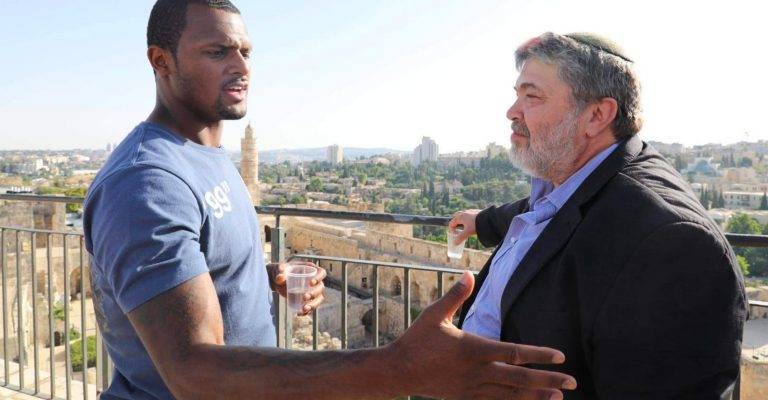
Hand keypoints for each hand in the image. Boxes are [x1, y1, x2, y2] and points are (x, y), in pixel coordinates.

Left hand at [267, 261, 326, 315]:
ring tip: (304, 308)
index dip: (319, 278)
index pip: (321, 273)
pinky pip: (311, 306)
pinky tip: (299, 313)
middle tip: (305, 296)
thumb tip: (280, 277)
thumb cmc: (279, 271)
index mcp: (310, 270)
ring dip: (314, 304)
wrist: (276, 281)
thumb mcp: (278, 269)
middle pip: (321, 288)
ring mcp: (312, 291)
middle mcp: (314, 281)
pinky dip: (307, 311)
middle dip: (314, 293)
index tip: (311, 283)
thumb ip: (279, 271)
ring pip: (319, 299)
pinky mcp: (307, 300)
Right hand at [388, 271, 575, 399]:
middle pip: (520, 379)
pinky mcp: (466, 398)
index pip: (515, 353)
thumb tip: (468, 274)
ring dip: (536, 396)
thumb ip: (455, 295)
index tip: (560, 356)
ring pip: (511, 395)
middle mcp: (478, 371)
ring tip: (558, 397)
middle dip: (548, 380)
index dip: (539, 355)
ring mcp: (473, 388)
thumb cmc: (417, 340)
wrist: (399, 371)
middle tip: (572, 382)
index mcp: (474, 349)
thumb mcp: (435, 315)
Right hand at [449, 209, 480, 243]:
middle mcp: (464, 212)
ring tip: (466, 228)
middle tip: (458, 230)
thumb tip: (454, 244)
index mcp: (460, 217)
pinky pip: (470, 215)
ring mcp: (470, 211)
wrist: (489, 219)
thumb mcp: (467, 232)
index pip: (451, 223)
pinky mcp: (476, 211)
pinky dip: (469, 219)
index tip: (455, 235)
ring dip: (463, 221)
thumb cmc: (476, 225)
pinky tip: (473, 224)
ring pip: (463, 215)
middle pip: (456, 217)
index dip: (452, 230)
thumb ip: (460, 238)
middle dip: (456, 223)